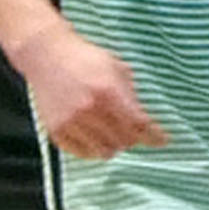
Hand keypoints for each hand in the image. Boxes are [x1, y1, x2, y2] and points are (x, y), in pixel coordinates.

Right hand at [11, 20, 164, 158]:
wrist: (45, 56)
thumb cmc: (84, 58)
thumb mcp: (115, 67)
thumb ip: (131, 94)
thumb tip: (145, 121)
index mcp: (108, 91)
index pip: (139, 124)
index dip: (154, 136)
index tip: (163, 140)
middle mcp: (89, 109)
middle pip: (124, 141)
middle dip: (132, 137)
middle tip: (131, 129)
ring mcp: (71, 122)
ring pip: (105, 151)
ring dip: (113, 144)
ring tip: (111, 131)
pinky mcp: (56, 130)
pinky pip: (83, 153)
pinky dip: (92, 148)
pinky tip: (93, 135)